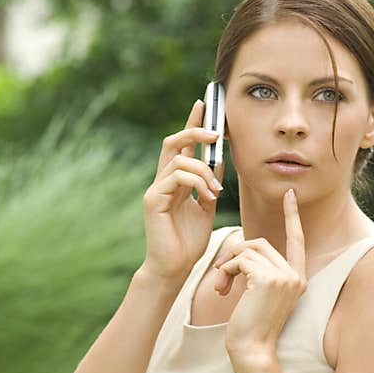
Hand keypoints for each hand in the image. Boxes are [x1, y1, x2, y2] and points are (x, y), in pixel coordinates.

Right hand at [140, 99, 225, 281]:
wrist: (175, 268)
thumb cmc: (188, 242)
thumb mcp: (206, 208)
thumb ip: (210, 184)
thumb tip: (219, 161)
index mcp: (174, 182)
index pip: (181, 145)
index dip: (192, 123)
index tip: (203, 104)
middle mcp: (162, 181)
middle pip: (173, 142)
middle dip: (194, 130)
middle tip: (216, 132)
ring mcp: (156, 190)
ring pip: (179, 159)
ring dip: (204, 170)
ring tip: (215, 190)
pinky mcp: (154, 200)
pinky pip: (176, 177)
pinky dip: (197, 182)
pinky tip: (208, 197)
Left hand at [212, 188, 307, 355]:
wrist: (251, 350)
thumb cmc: (250, 327)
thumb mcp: (260, 295)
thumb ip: (260, 271)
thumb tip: (244, 250)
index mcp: (298, 278)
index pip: (297, 239)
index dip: (292, 216)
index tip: (289, 194)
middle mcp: (296, 275)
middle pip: (260, 243)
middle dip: (236, 255)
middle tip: (222, 277)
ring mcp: (284, 276)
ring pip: (248, 249)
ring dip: (228, 265)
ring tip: (222, 287)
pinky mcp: (268, 279)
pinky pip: (240, 259)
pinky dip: (226, 271)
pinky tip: (225, 290)